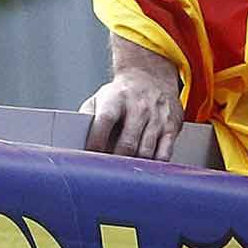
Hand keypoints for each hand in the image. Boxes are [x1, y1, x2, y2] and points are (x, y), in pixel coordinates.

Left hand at [82, 43, 185, 161]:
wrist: (150, 77)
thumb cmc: (120, 94)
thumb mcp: (100, 98)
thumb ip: (88, 118)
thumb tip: (75, 141)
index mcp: (116, 98)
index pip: (105, 121)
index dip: (96, 142)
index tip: (90, 156)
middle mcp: (139, 106)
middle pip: (127, 143)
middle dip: (115, 161)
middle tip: (106, 169)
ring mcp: (157, 117)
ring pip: (145, 152)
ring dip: (132, 166)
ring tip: (122, 170)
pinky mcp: (171, 127)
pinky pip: (164, 154)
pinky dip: (152, 165)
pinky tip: (143, 166)